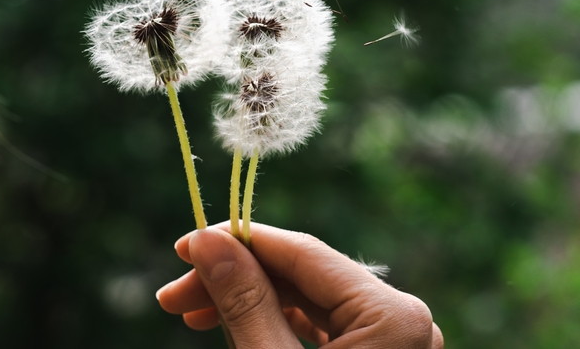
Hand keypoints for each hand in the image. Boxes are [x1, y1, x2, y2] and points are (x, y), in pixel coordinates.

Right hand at [156, 222, 443, 347]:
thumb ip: (245, 303)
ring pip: (308, 302)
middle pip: (303, 277)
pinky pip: (322, 327)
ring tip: (191, 313)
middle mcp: (405, 321)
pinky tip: (233, 323)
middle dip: (234, 281)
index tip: (185, 245)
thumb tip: (208, 241)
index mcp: (394, 316)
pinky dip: (275, 325)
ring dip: (248, 303)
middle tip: (175, 293)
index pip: (302, 253)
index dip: (238, 243)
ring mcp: (394, 343)